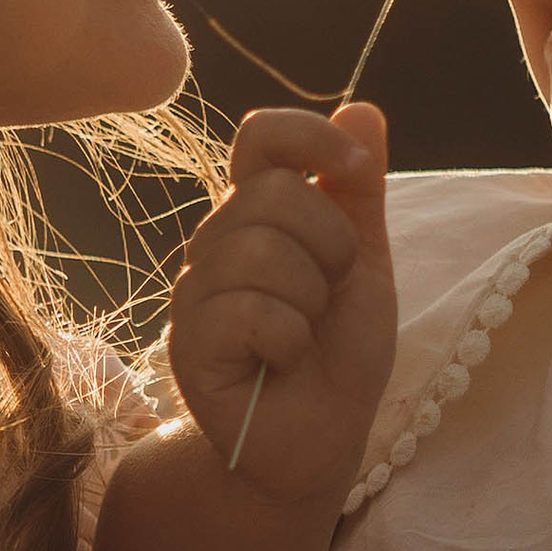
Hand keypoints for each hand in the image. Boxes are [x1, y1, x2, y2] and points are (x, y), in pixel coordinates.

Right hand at [167, 105, 396, 508]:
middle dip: (331, 248)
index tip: (355, 171)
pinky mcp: (186, 343)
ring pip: (259, 252)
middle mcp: (216, 242)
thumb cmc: (336, 353)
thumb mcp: (364, 265)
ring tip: (304, 335)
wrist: (317, 442)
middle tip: (330, 298)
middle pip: (272, 195)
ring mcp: (195, 292)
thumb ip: (359, 191)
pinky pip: (246, 311)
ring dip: (310, 301)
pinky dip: (288, 341)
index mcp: (257, 214)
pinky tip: (283, 363)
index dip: (310, 137)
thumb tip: (363, 108)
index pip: (260, 135)